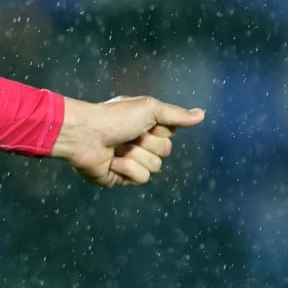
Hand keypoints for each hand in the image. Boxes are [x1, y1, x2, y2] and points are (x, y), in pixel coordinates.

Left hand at [50, 95, 204, 187]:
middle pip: (165, 152)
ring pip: (154, 167)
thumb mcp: (149, 108)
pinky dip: (127, 168)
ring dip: (135, 156)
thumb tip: (201, 114)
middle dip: (147, 143)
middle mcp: (138, 143)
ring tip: (117, 148)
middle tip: (128, 136)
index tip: (144, 123)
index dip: (159, 130)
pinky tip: (112, 161)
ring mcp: (130, 161)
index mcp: (144, 126)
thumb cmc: (113, 118)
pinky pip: (141, 178)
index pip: (170, 135)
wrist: (85, 135)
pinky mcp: (121, 177)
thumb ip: (176, 115)